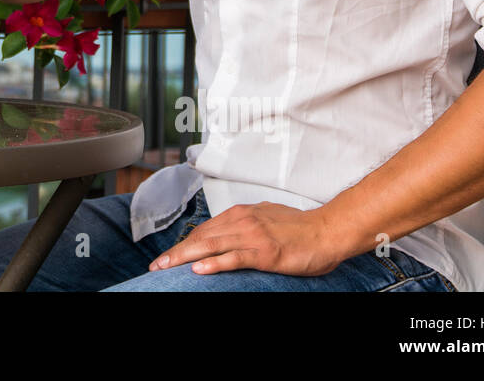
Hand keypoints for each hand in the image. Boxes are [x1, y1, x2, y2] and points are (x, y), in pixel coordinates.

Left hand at [146, 202, 348, 276]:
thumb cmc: (300, 227)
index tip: (167, 256)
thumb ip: (245, 223)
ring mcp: (252, 236)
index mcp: (240, 213)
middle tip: (156, 265)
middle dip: (176, 252)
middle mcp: (242, 221)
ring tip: (165, 268)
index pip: (204, 230)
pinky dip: (214, 264)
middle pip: (201, 238)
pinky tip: (198, 270)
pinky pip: (234, 258)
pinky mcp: (264, 252)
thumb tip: (230, 229)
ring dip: (184, 258)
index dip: (183, 244)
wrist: (327, 230)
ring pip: (210, 246)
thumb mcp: (266, 218)